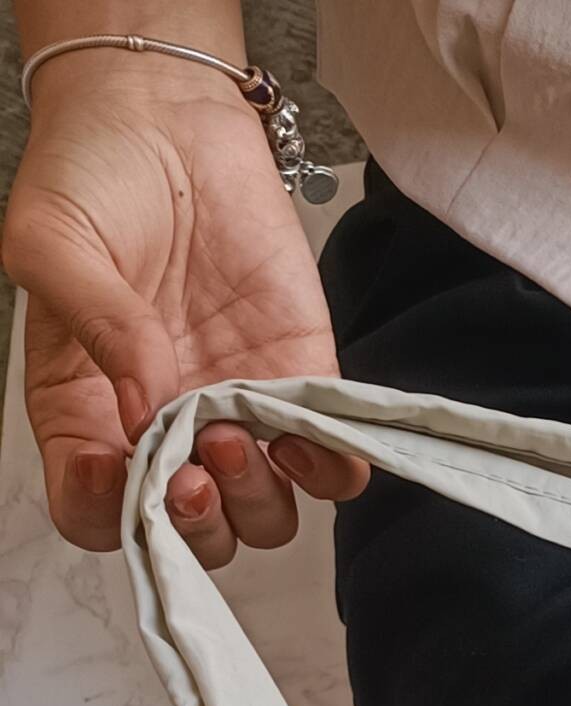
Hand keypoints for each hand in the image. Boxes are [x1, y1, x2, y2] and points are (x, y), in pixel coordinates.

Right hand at [2, 45, 366, 560]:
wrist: (164, 119)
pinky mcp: (301, 384)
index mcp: (88, 410)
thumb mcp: (51, 243)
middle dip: (198, 526)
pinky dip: (328, 472)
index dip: (113, 518)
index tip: (121, 477)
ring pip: (264, 516)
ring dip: (256, 500)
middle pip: (195, 536)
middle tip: (195, 472)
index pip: (97, 511)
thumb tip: (149, 414)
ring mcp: (237, 413)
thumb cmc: (91, 178)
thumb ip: (95, 328)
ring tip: (234, 434)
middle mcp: (165, 427)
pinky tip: (302, 439)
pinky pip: (332, 467)